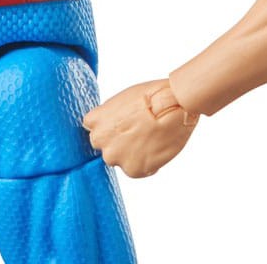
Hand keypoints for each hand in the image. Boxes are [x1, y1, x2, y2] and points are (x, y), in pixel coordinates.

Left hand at [83, 80, 197, 177]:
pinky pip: (136, 169)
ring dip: (131, 154)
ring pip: (121, 159)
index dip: (110, 129)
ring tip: (149, 140)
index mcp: (94, 119)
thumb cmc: (150, 97)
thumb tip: (114, 127)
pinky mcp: (132, 170)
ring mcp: (115, 156)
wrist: (172, 106)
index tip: (121, 127)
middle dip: (118, 143)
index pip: (94, 130)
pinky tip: (155, 148)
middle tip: (137, 134)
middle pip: (105, 147)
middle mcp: (100, 140)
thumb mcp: (121, 101)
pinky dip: (145, 163)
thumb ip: (111, 117)